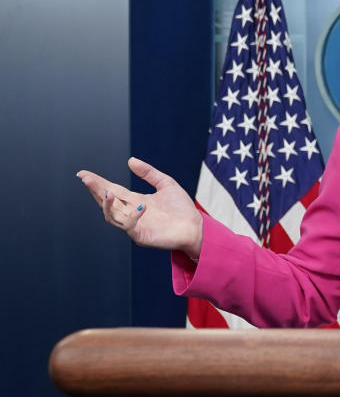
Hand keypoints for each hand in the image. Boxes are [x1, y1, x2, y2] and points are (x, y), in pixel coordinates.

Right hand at [77, 157, 202, 258]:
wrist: (196, 227)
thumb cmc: (182, 209)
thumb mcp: (166, 184)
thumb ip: (149, 173)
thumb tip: (131, 160)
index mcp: (135, 201)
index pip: (112, 190)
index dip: (97, 183)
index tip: (84, 174)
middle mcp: (131, 213)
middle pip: (107, 201)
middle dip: (95, 190)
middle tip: (86, 179)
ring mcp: (134, 226)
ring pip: (111, 216)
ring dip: (107, 204)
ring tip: (107, 191)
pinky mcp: (141, 236)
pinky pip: (130, 227)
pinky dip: (133, 217)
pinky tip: (141, 207)